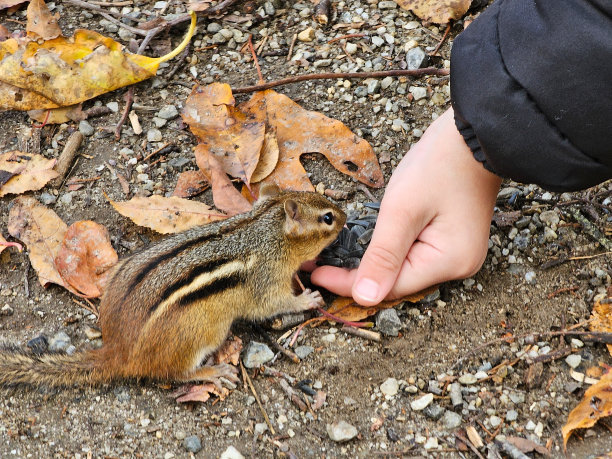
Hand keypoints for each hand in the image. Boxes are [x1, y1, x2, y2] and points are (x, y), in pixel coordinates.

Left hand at [311, 108, 501, 304]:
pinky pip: (412, 255)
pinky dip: (387, 252)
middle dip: (356, 275)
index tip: (315, 273)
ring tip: (334, 255)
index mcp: (448, 262)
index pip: (388, 287)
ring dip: (370, 264)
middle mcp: (456, 266)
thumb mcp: (402, 210)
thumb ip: (382, 255)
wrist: (473, 135)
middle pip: (396, 282)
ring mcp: (455, 253)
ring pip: (402, 269)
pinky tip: (364, 246)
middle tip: (317, 262)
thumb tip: (364, 297)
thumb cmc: (440, 165)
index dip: (349, 283)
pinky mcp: (450, 240)